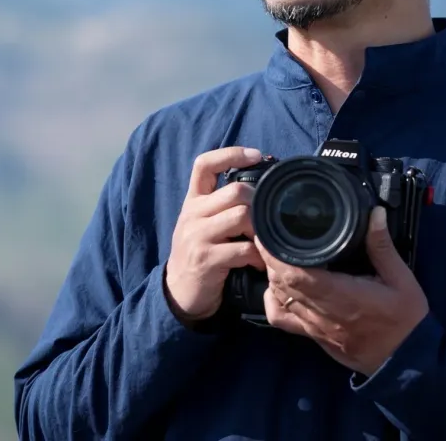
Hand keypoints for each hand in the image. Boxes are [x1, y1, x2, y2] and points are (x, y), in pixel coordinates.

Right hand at [164, 146, 265, 322]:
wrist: (178, 292)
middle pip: (234, 191)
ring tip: (265, 241)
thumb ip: (222, 203)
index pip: (204, 164)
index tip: (256, 155)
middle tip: (267, 218)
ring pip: (241, 216)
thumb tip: (261, 185)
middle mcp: (192, 214)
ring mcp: (197, 236)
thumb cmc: (201, 251)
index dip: (231, 154)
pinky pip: (242, 249)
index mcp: (194, 200)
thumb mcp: (204, 222)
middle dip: (258, 202)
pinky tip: (260, 263)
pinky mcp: (206, 260)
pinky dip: (258, 256)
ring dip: (260, 229)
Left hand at [256, 206, 428, 376]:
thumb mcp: (401, 279)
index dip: (276, 255)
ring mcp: (315, 328)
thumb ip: (383, 246)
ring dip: (272, 276)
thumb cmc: (405, 319)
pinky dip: (274, 300)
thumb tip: (375, 214)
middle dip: (270, 259)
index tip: (268, 233)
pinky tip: (279, 286)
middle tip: (270, 235)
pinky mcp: (315, 337)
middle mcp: (322, 313)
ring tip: (275, 254)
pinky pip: (283, 319)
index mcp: (342, 296)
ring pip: (280, 299)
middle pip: (282, 284)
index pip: (296, 275)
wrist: (406, 362)